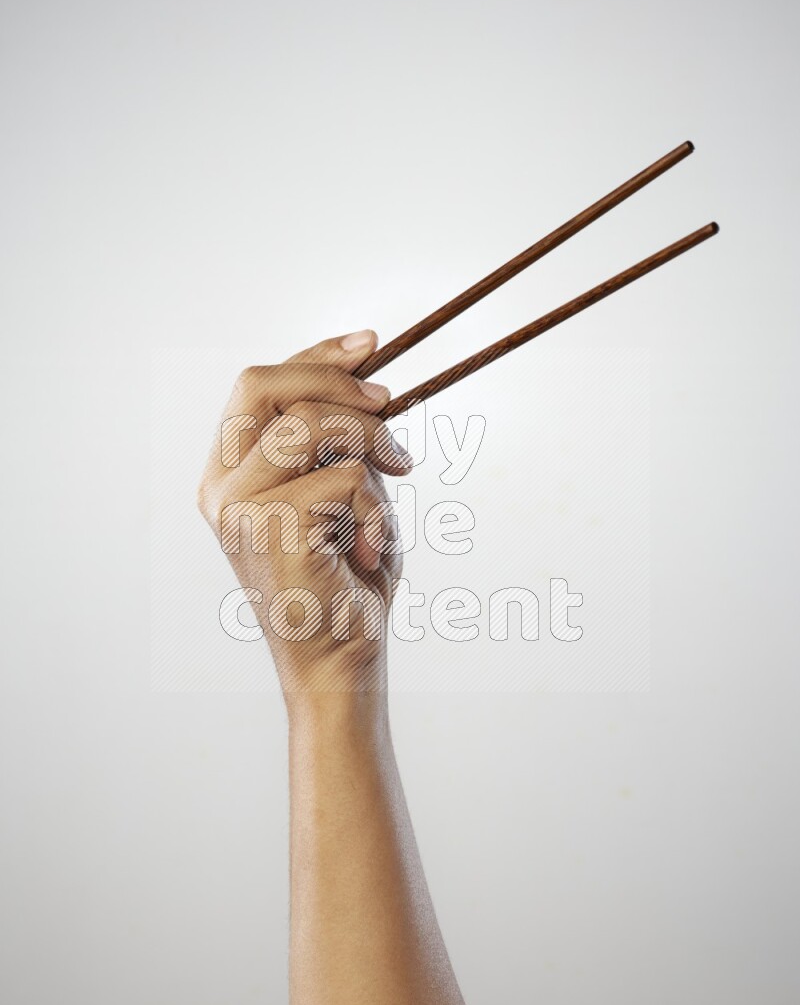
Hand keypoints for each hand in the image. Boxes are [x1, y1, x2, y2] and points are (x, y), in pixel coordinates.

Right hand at [197, 330, 411, 695]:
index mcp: (229, 473)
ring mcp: (237, 506)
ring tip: (399, 473)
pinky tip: (374, 546)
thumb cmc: (345, 582)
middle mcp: (220, 485)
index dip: (315, 353)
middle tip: (389, 403)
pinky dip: (378, 506)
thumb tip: (371, 378)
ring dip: (372, 440)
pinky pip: (344, 476)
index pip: (258, 385)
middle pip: (263, 382)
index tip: (371, 343)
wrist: (342, 661)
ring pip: (309, 423)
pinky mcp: (269, 527)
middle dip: (335, 378)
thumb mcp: (343, 493)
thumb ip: (338, 441)